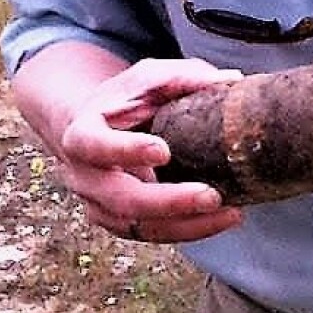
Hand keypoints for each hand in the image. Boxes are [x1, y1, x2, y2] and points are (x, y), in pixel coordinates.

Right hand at [53, 57, 245, 244]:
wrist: (94, 129)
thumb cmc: (123, 101)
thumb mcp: (146, 78)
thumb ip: (183, 77)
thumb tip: (231, 81)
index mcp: (81, 134)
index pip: (95, 146)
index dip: (126, 150)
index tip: (163, 151)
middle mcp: (85, 177)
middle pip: (122, 199)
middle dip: (169, 202)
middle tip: (211, 196)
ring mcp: (100, 206)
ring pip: (141, 227)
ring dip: (187, 225)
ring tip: (230, 214)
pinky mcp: (121, 223)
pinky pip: (154, 235)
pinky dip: (189, 231)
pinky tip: (221, 219)